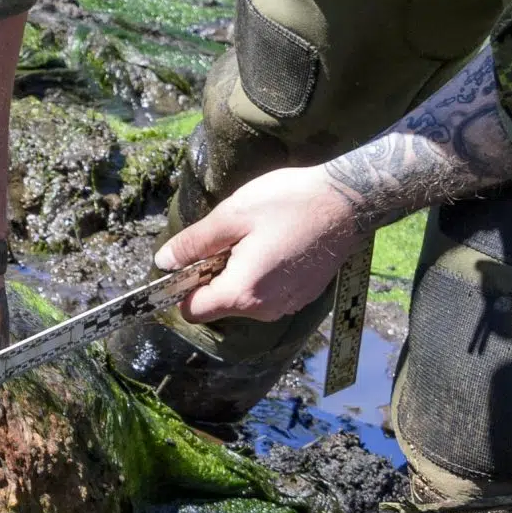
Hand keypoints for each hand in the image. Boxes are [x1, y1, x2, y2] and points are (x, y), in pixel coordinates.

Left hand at [156, 165, 358, 323]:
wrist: (347, 202)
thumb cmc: (287, 203)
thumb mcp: (231, 216)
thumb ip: (194, 243)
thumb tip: (164, 261)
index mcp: (241, 293)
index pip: (192, 310)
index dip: (182, 286)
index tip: (192, 257)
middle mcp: (263, 310)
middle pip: (218, 305)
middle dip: (213, 276)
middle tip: (231, 237)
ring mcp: (286, 306)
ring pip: (243, 299)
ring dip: (238, 274)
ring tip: (256, 238)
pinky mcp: (302, 297)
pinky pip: (267, 294)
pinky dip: (261, 275)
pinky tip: (276, 244)